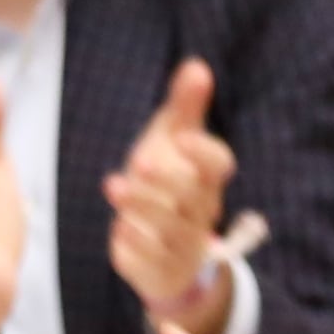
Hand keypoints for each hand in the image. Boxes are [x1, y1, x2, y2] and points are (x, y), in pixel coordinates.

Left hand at [107, 58, 247, 333]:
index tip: (184, 138)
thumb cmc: (170, 183)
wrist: (167, 250)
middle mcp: (201, 212)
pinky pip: (152, 260)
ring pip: (173, 230)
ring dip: (144, 208)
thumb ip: (185, 107)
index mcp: (206, 179)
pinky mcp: (160, 268)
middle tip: (140, 161)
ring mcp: (183, 244)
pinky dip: (135, 244)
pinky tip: (119, 228)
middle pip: (194, 198)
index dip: (205, 154)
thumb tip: (197, 65)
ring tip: (114, 186)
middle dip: (169, 180)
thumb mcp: (172, 141)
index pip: (219, 166)